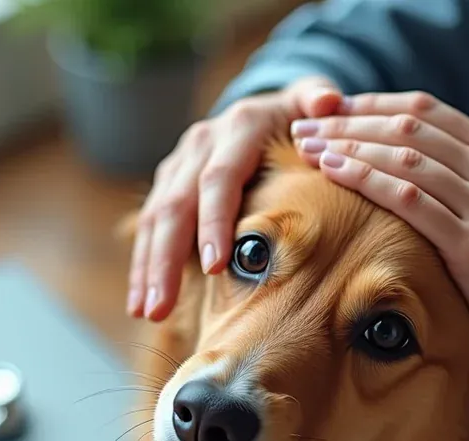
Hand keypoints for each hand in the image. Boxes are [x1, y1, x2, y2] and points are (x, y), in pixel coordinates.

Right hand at [129, 77, 343, 320]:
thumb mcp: (313, 102)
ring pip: (154, 220)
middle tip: (162, 306)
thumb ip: (320, 101)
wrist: (268, 110)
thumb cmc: (301, 120)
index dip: (213, 222)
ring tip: (147, 311)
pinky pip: (148, 228)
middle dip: (166, 260)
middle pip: (175, 205)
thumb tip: (329, 102)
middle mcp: (201, 143)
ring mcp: (179, 164)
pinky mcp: (167, 183)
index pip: (219, 179)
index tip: (213, 267)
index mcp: (238, 127)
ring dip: (148, 269)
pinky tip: (139, 304)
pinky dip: (143, 266)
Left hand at [290, 92, 468, 370]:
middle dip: (347, 120)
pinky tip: (333, 173)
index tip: (329, 110)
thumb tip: (412, 178)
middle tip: (302, 123)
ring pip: (403, 154)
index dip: (371, 105)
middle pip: (406, 123)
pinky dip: (366, 178)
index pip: (424, 109)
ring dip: (347, 144)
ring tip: (306, 145)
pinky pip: (409, 198)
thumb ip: (465, 188)